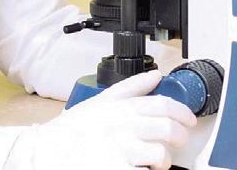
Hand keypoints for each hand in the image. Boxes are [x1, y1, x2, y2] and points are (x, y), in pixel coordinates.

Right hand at [5, 70, 197, 169]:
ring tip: (154, 161)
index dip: (182, 112)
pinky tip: (139, 168)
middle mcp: (122, 126)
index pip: (162, 105)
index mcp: (120, 108)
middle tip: (176, 143)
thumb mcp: (98, 102)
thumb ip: (129, 88)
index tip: (189, 120)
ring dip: (162, 161)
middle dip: (178, 137)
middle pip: (167, 129)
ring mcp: (121, 149)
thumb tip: (155, 76)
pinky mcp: (118, 168)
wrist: (47, 152)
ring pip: (160, 154)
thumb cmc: (72, 131)